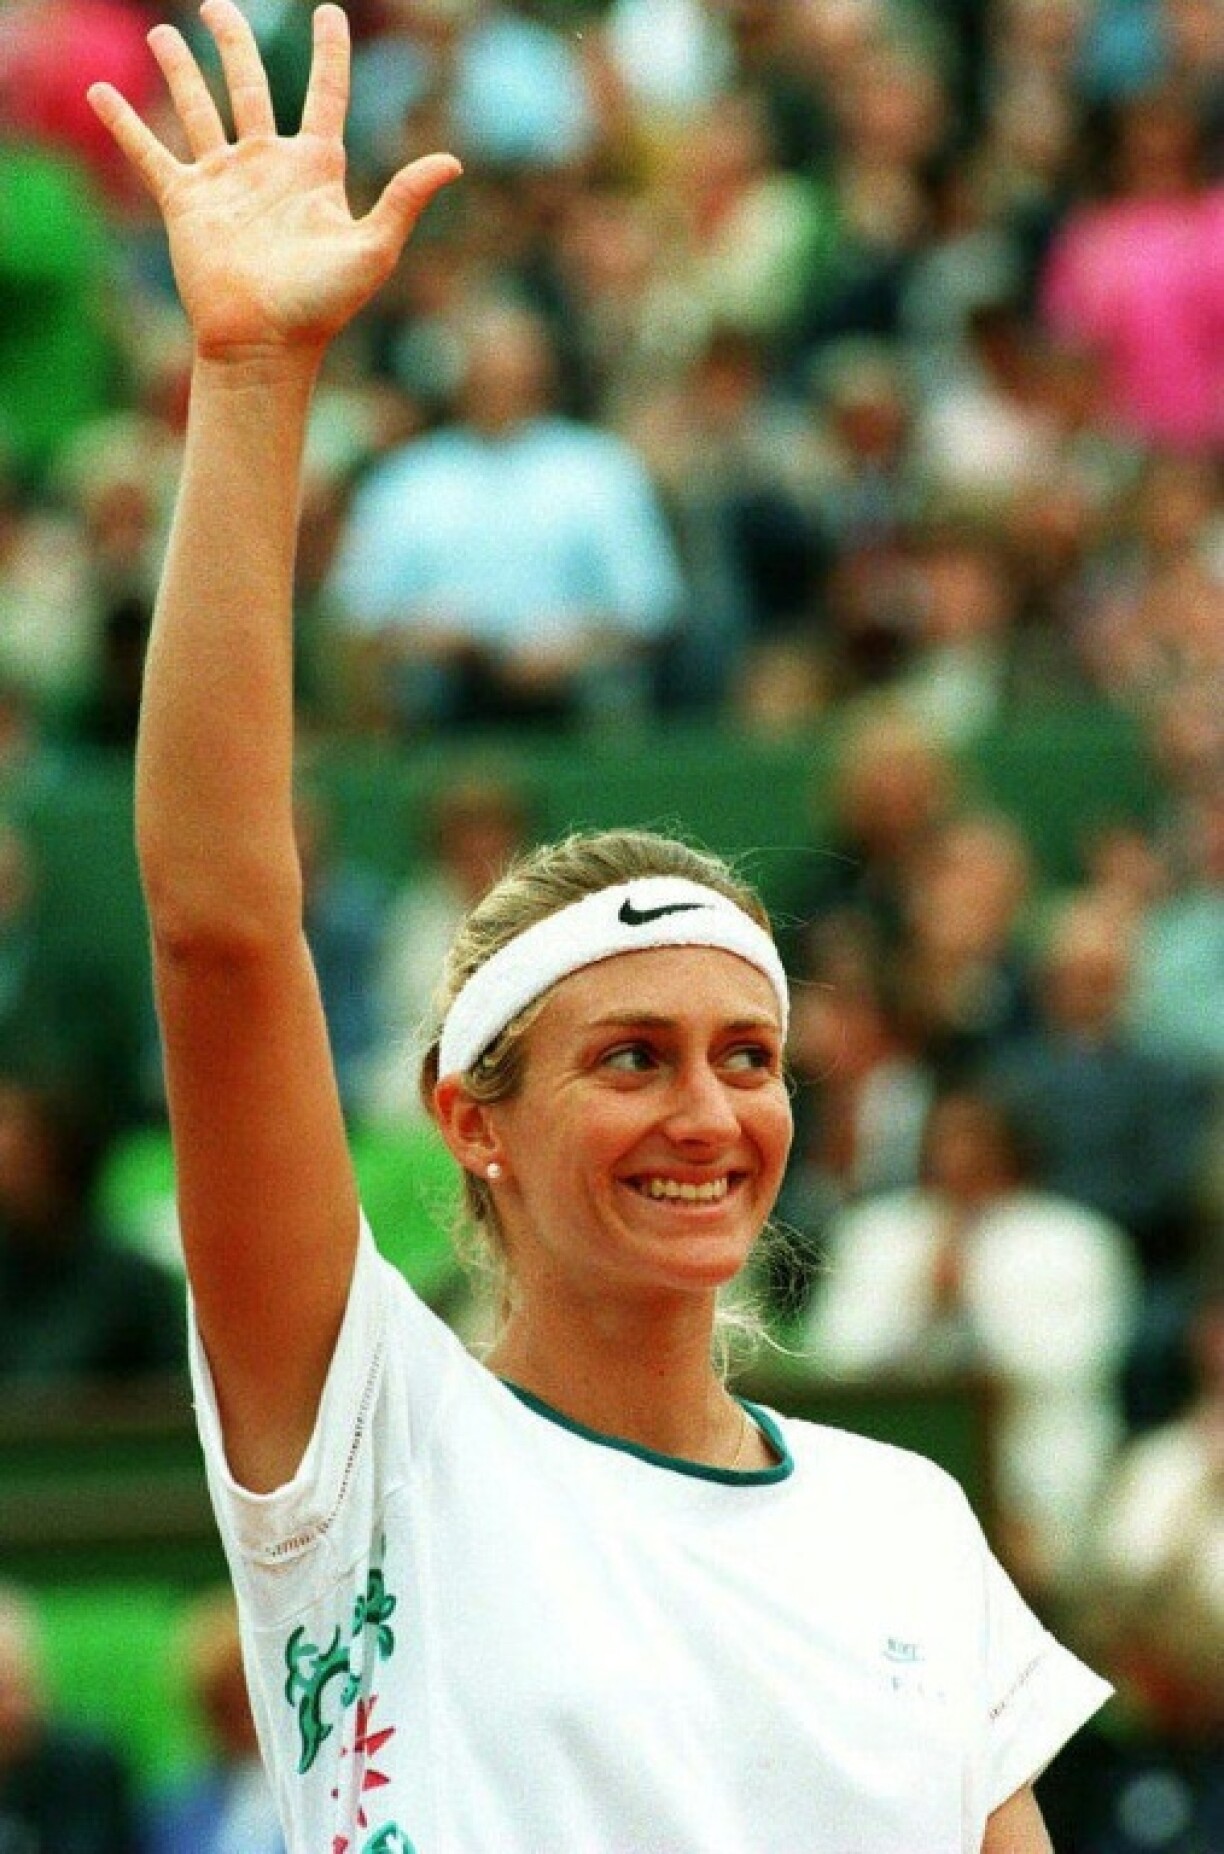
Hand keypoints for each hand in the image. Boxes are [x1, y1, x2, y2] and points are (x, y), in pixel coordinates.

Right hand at [87, 0, 460, 360]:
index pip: (325, 95)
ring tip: (164, 33)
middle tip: (218, 7)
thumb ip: (403, 199)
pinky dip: (123, 124)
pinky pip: (149, 154)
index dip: (330, 53)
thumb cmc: (321, 305)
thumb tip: (452, 161)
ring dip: (179, 71)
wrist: (263, 343)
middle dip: (234, 45)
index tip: (328, 13)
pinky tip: (101, 94)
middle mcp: (267, 166)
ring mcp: (224, 181)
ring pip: (198, 109)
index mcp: (314, 170)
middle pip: (250, 87)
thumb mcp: (372, 249)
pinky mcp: (186, 202)